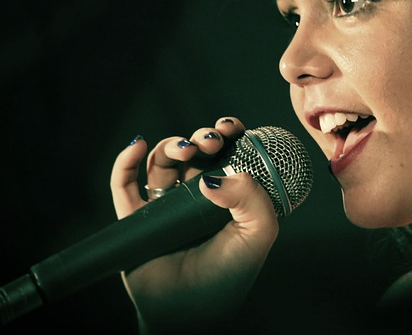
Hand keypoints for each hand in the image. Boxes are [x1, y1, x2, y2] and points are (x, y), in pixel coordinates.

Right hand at [110, 117, 278, 332]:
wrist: (191, 312)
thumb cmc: (229, 274)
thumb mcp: (258, 233)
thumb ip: (252, 198)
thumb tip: (216, 176)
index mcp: (227, 196)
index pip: (226, 154)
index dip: (227, 135)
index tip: (230, 128)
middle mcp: (196, 197)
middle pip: (194, 153)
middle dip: (202, 138)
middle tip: (211, 142)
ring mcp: (165, 207)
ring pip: (162, 162)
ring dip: (171, 146)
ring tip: (185, 151)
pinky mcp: (136, 219)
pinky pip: (124, 185)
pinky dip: (126, 162)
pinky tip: (138, 145)